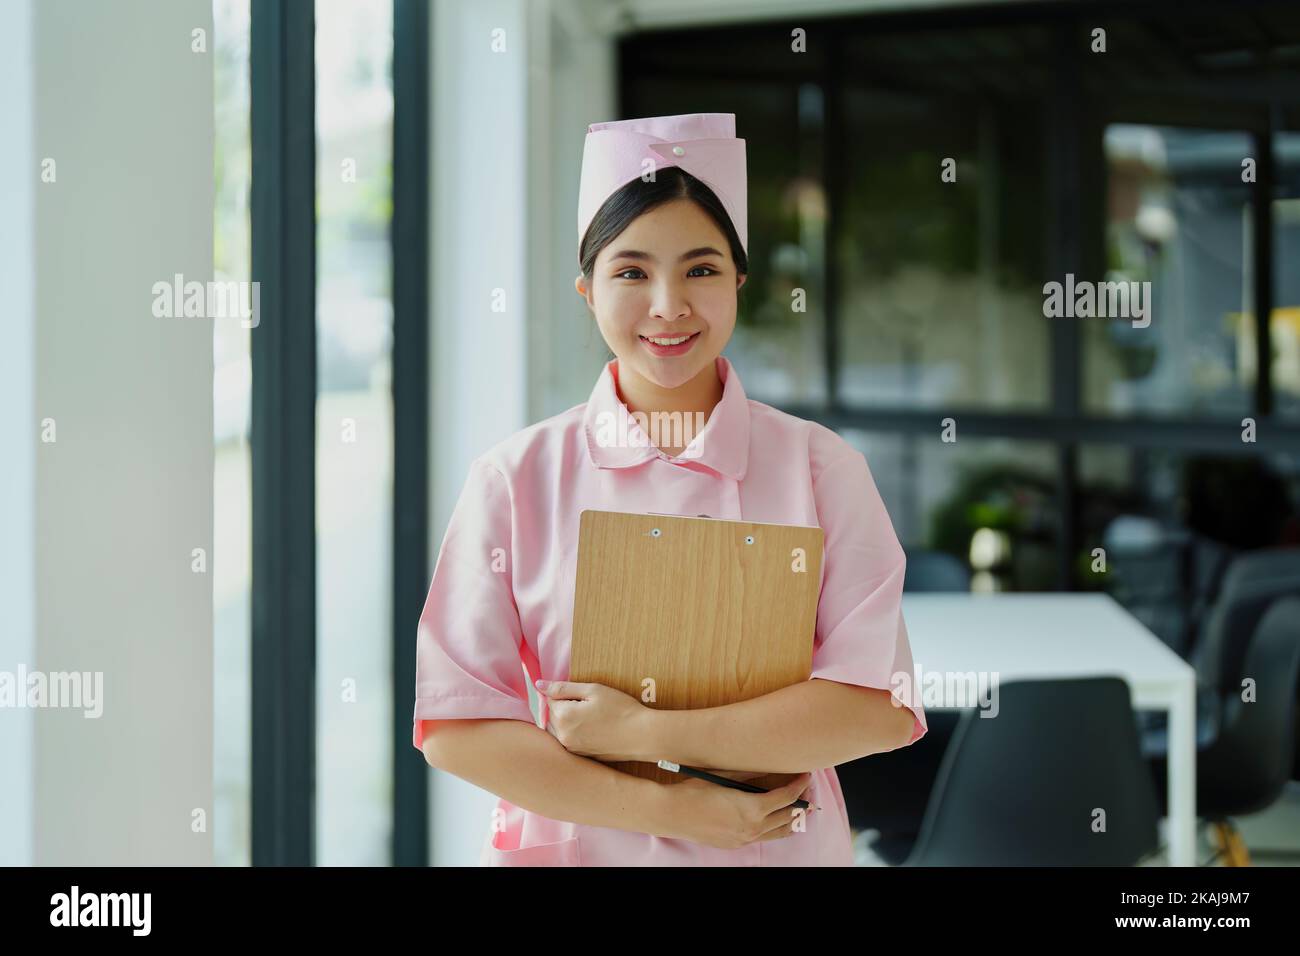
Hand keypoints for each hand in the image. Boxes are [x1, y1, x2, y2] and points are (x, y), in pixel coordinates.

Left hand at [535, 679, 649, 762]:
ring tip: (592, 718)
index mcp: (563, 717)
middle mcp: (563, 736)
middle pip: (552, 716)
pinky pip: (568, 740)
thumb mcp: (593, 690)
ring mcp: (571, 749)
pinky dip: (576, 733)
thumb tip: (538, 685)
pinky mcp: (580, 756)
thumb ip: (563, 687)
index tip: (585, 696)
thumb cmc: (621, 709)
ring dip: (568, 721)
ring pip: (559, 729)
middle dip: (565, 708)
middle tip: (591, 706)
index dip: (567, 693)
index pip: (550, 699)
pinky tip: (594, 729)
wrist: (642, 736)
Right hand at [650, 772, 814, 849]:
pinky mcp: (734, 845)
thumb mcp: (724, 776)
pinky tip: (775, 821)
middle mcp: (752, 828)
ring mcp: (743, 840)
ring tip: (801, 810)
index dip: (800, 785)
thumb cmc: (695, 791)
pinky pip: (763, 838)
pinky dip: (774, 829)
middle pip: (788, 817)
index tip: (806, 775)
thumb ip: (749, 773)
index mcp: (752, 810)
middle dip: (802, 803)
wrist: (671, 814)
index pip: (787, 798)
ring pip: (779, 833)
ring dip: (792, 820)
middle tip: (809, 792)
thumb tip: (769, 765)